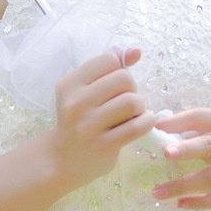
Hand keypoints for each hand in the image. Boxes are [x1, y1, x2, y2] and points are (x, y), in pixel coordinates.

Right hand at [46, 46, 155, 188]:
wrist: (63, 159)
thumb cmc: (80, 119)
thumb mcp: (86, 90)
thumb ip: (109, 68)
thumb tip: (136, 51)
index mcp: (70, 84)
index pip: (109, 60)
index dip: (119, 70)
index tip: (114, 85)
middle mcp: (75, 103)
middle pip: (124, 79)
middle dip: (132, 89)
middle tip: (125, 101)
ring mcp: (88, 126)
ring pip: (132, 102)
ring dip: (140, 106)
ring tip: (133, 113)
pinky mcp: (103, 146)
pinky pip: (137, 126)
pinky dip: (147, 121)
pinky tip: (143, 122)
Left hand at [149, 108, 210, 209]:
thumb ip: (202, 127)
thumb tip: (163, 124)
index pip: (204, 117)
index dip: (180, 121)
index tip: (157, 126)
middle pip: (210, 146)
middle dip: (187, 150)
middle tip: (164, 154)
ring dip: (182, 185)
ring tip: (158, 192)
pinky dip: (200, 203)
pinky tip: (181, 204)